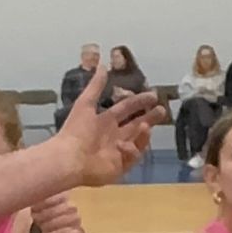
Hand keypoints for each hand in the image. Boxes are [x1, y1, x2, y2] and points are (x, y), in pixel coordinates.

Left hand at [48, 60, 159, 187]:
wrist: (69, 159)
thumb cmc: (76, 131)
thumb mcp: (85, 104)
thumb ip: (96, 86)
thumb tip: (102, 65)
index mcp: (105, 121)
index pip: (127, 108)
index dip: (140, 102)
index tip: (154, 96)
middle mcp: (113, 135)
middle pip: (137, 125)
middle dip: (150, 118)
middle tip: (163, 111)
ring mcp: (118, 152)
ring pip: (138, 141)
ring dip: (144, 133)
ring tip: (146, 126)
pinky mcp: (119, 167)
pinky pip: (132, 157)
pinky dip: (132, 150)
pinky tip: (125, 145)